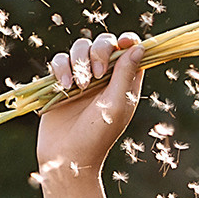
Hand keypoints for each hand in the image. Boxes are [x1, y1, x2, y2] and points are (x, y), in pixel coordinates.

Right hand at [36, 33, 143, 179]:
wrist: (66, 155)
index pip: (130, 51)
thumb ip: (125, 74)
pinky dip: (61, 68)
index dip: (128, 42)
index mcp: (124, 82)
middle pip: (104, 43)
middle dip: (99, 50)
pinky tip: (64, 87)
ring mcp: (81, 77)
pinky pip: (59, 60)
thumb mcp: (116, 104)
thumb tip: (140, 46)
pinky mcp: (60, 81)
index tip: (124, 42)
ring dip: (78, 61)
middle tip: (96, 73)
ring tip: (78, 87)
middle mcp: (104, 77)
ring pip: (79, 47)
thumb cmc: (98, 134)